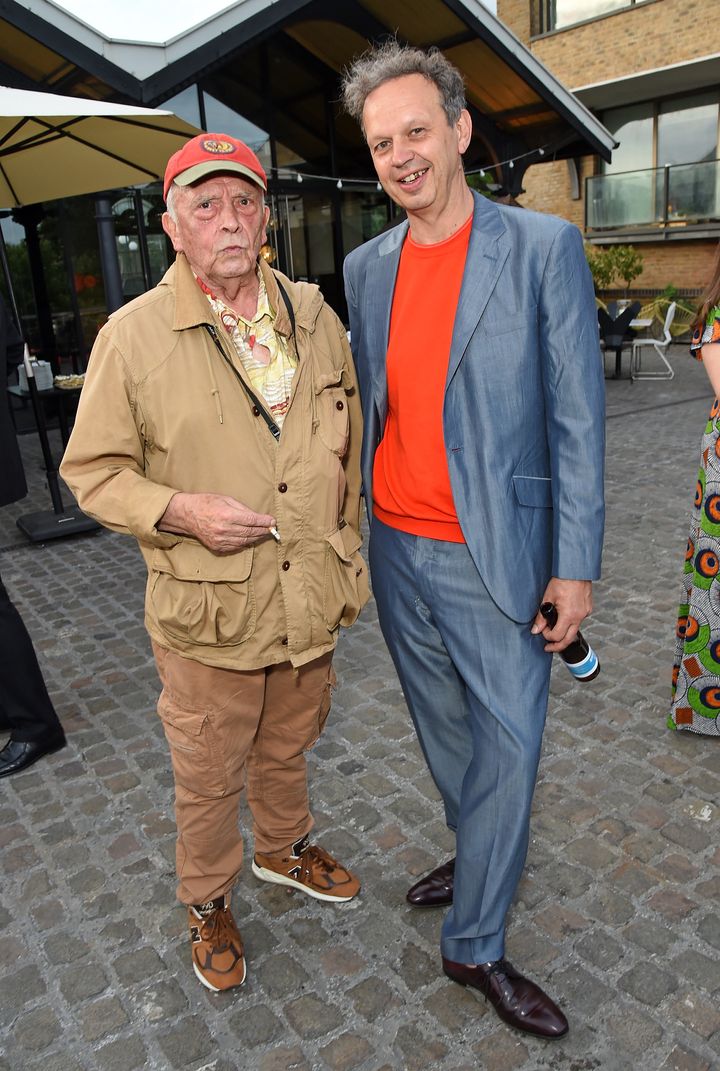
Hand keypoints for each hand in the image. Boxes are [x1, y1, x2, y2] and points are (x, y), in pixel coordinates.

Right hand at [159, 492, 275, 553]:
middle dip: (263, 530)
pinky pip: (236, 546)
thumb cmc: (206, 503)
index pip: (251, 521)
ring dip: (257, 537)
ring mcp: (220, 540)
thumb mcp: (225, 499)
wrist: (187, 515)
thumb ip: (242, 508)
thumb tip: (258, 517)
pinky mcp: (217, 547)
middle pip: (250, 532)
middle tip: (271, 528)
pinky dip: (246, 542)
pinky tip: (251, 538)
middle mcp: (224, 530)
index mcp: (226, 515)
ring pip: (245, 541)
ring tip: (264, 533)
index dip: (264, 522)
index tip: (273, 521)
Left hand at [531, 578, 592, 652]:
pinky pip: (579, 620)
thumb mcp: (547, 599)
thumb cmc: (562, 581)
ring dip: (564, 632)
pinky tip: (565, 614)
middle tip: (549, 647)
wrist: (576, 570)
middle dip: (557, 646)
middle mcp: (579, 616)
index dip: (548, 637)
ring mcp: (585, 613)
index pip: (557, 636)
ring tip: (555, 628)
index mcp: (569, 615)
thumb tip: (536, 630)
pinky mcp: (588, 609)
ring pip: (574, 629)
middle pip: (568, 639)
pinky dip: (571, 621)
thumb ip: (541, 617)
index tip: (543, 632)